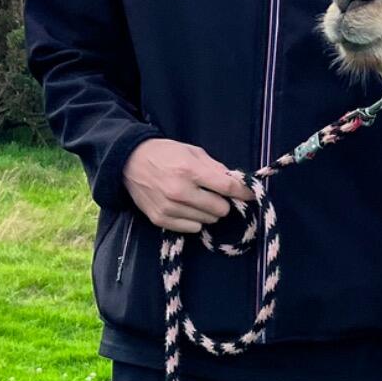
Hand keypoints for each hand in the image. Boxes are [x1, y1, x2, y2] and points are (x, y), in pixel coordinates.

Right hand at [122, 138, 252, 234]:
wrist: (129, 162)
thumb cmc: (165, 153)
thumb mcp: (193, 151)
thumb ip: (216, 168)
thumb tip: (237, 182)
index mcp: (190, 170)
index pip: (227, 187)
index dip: (244, 192)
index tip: (252, 194)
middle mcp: (180, 191)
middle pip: (220, 209)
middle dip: (223, 202)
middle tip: (214, 194)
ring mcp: (169, 208)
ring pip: (208, 221)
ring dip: (208, 212)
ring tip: (197, 199)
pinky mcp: (160, 219)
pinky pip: (192, 229)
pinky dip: (194, 220)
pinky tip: (186, 207)